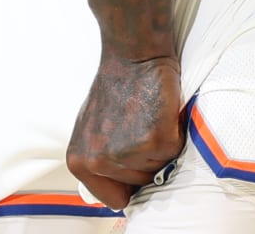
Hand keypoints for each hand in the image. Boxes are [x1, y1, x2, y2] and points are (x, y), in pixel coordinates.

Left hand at [66, 54, 183, 210]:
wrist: (133, 55)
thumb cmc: (116, 89)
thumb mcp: (93, 132)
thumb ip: (100, 163)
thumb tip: (120, 192)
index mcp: (79, 163)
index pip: (115, 199)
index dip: (131, 183)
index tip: (135, 161)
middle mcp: (98, 162)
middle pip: (140, 185)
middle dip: (146, 160)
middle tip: (138, 126)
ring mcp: (126, 153)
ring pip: (159, 170)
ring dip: (160, 147)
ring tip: (147, 118)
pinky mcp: (154, 142)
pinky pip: (174, 153)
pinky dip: (174, 135)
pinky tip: (159, 113)